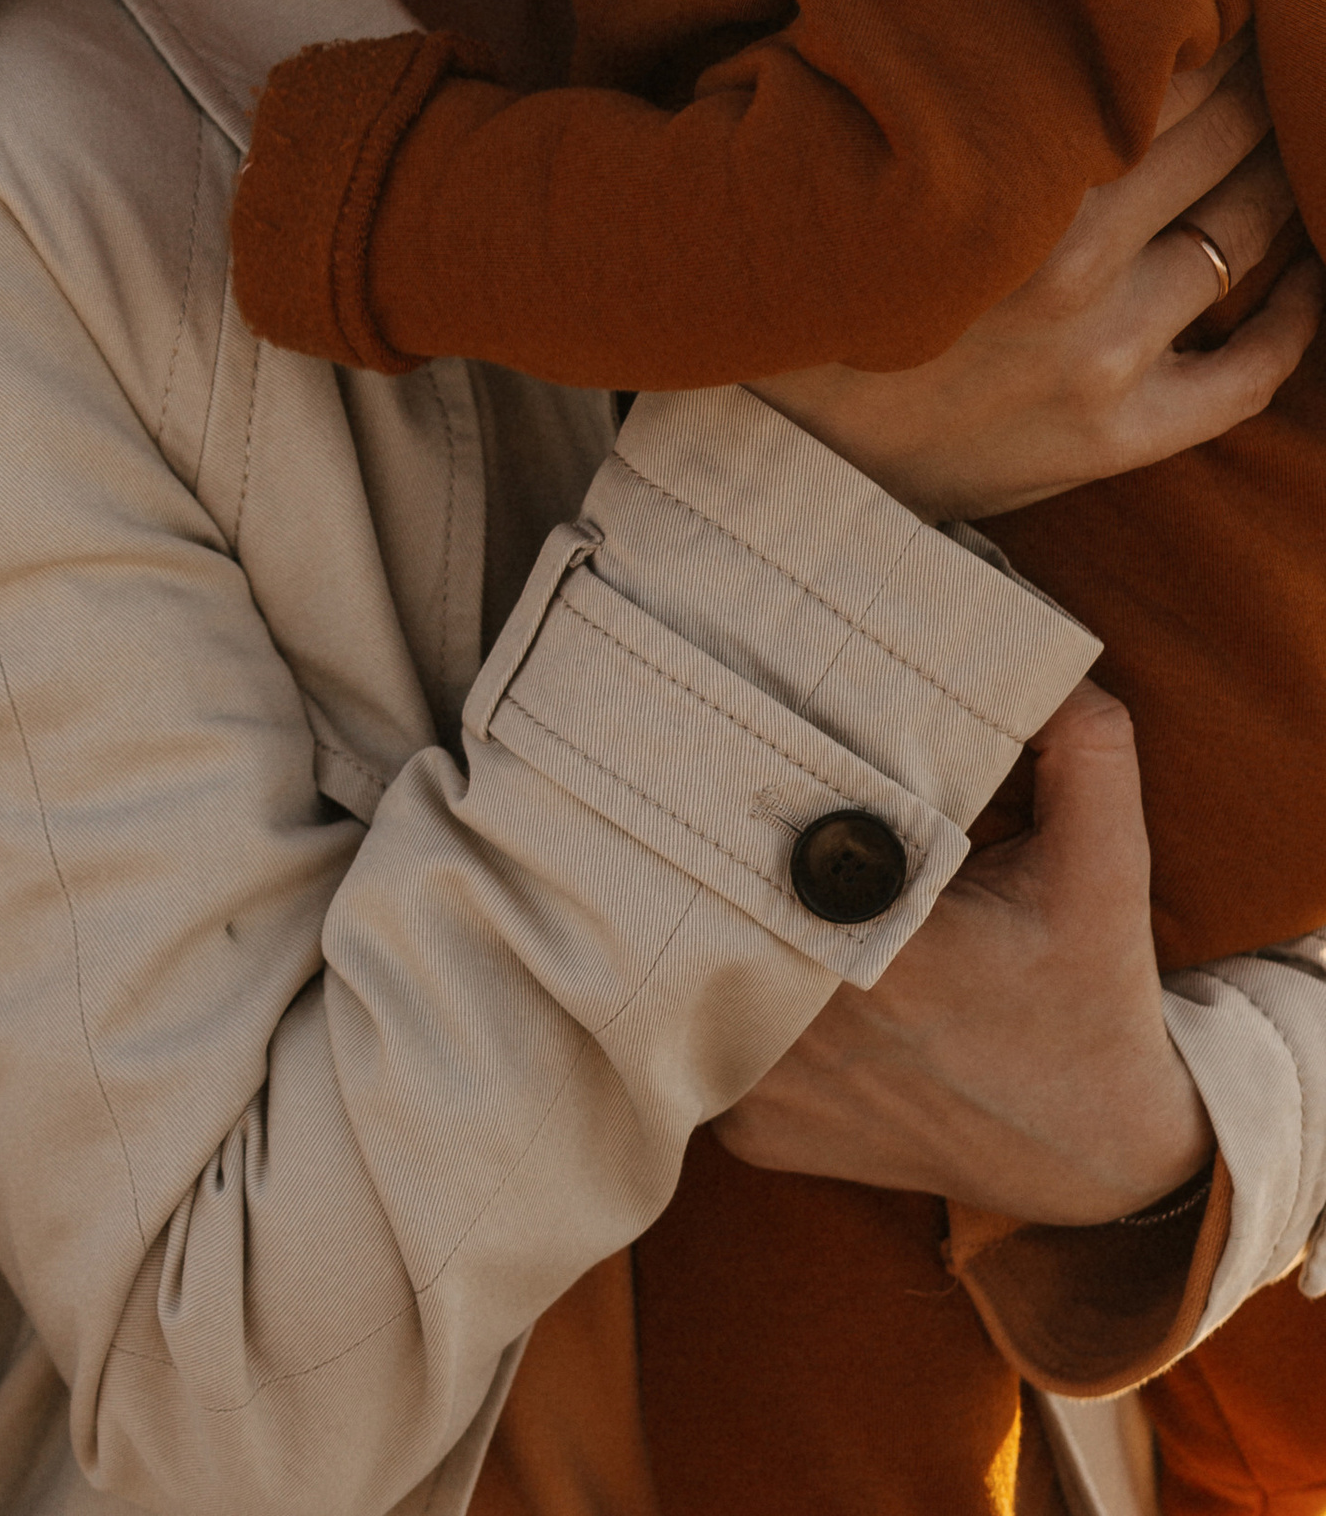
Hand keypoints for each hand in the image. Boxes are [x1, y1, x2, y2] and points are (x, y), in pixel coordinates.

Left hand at [715, 685, 1209, 1224]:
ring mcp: (768, 1091)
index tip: (729, 730)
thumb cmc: (1092, 991)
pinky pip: (701, 1032)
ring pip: (691, 962)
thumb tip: (1032, 644)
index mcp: (887, 950)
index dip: (743, 774)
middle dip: (709, 838)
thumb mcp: (1107, 862)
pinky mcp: (752, 1131)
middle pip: (711, 893)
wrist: (1093, 1155)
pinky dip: (719, 990)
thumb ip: (1080, 744)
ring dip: (704, 913)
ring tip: (716, 862)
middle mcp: (811, 1032)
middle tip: (696, 780)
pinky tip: (750, 955)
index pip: (766, 833)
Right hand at [754, 48, 1315, 523]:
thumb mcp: (834, 158)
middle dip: (1255, 88)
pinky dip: (1297, 319)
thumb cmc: (804, 285)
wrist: (775, 453)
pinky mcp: (1121, 435)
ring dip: (1281, 182)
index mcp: (1009, 181)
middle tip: (1270, 52)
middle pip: (1219, 142)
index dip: (1194, 27)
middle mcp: (1075, 264)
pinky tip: (1312, 280)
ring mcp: (1108, 356)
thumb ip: (892, 70)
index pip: (1150, 74)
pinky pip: (1251, 373)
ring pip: (1245, 239)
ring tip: (1290, 145)